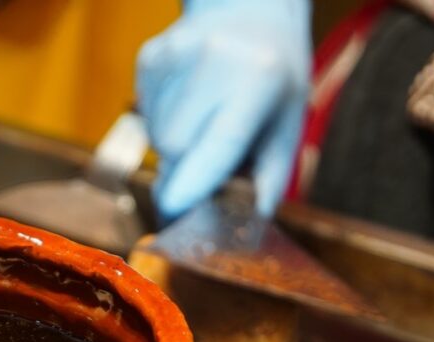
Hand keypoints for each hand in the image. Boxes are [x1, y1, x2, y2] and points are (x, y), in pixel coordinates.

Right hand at [136, 0, 310, 219]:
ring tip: (205, 120)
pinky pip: (145, 115)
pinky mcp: (150, 56)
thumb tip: (248, 228)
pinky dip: (163, 122)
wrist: (248, 9)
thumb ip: (269, 178)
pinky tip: (188, 100)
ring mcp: (175, 54)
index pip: (222, 138)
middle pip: (177, 148)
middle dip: (187, 171)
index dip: (198, 177)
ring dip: (176, 147)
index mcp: (258, 80)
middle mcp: (213, 61)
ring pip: (157, 137)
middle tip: (211, 163)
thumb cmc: (274, 77)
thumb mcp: (288, 123)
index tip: (175, 207)